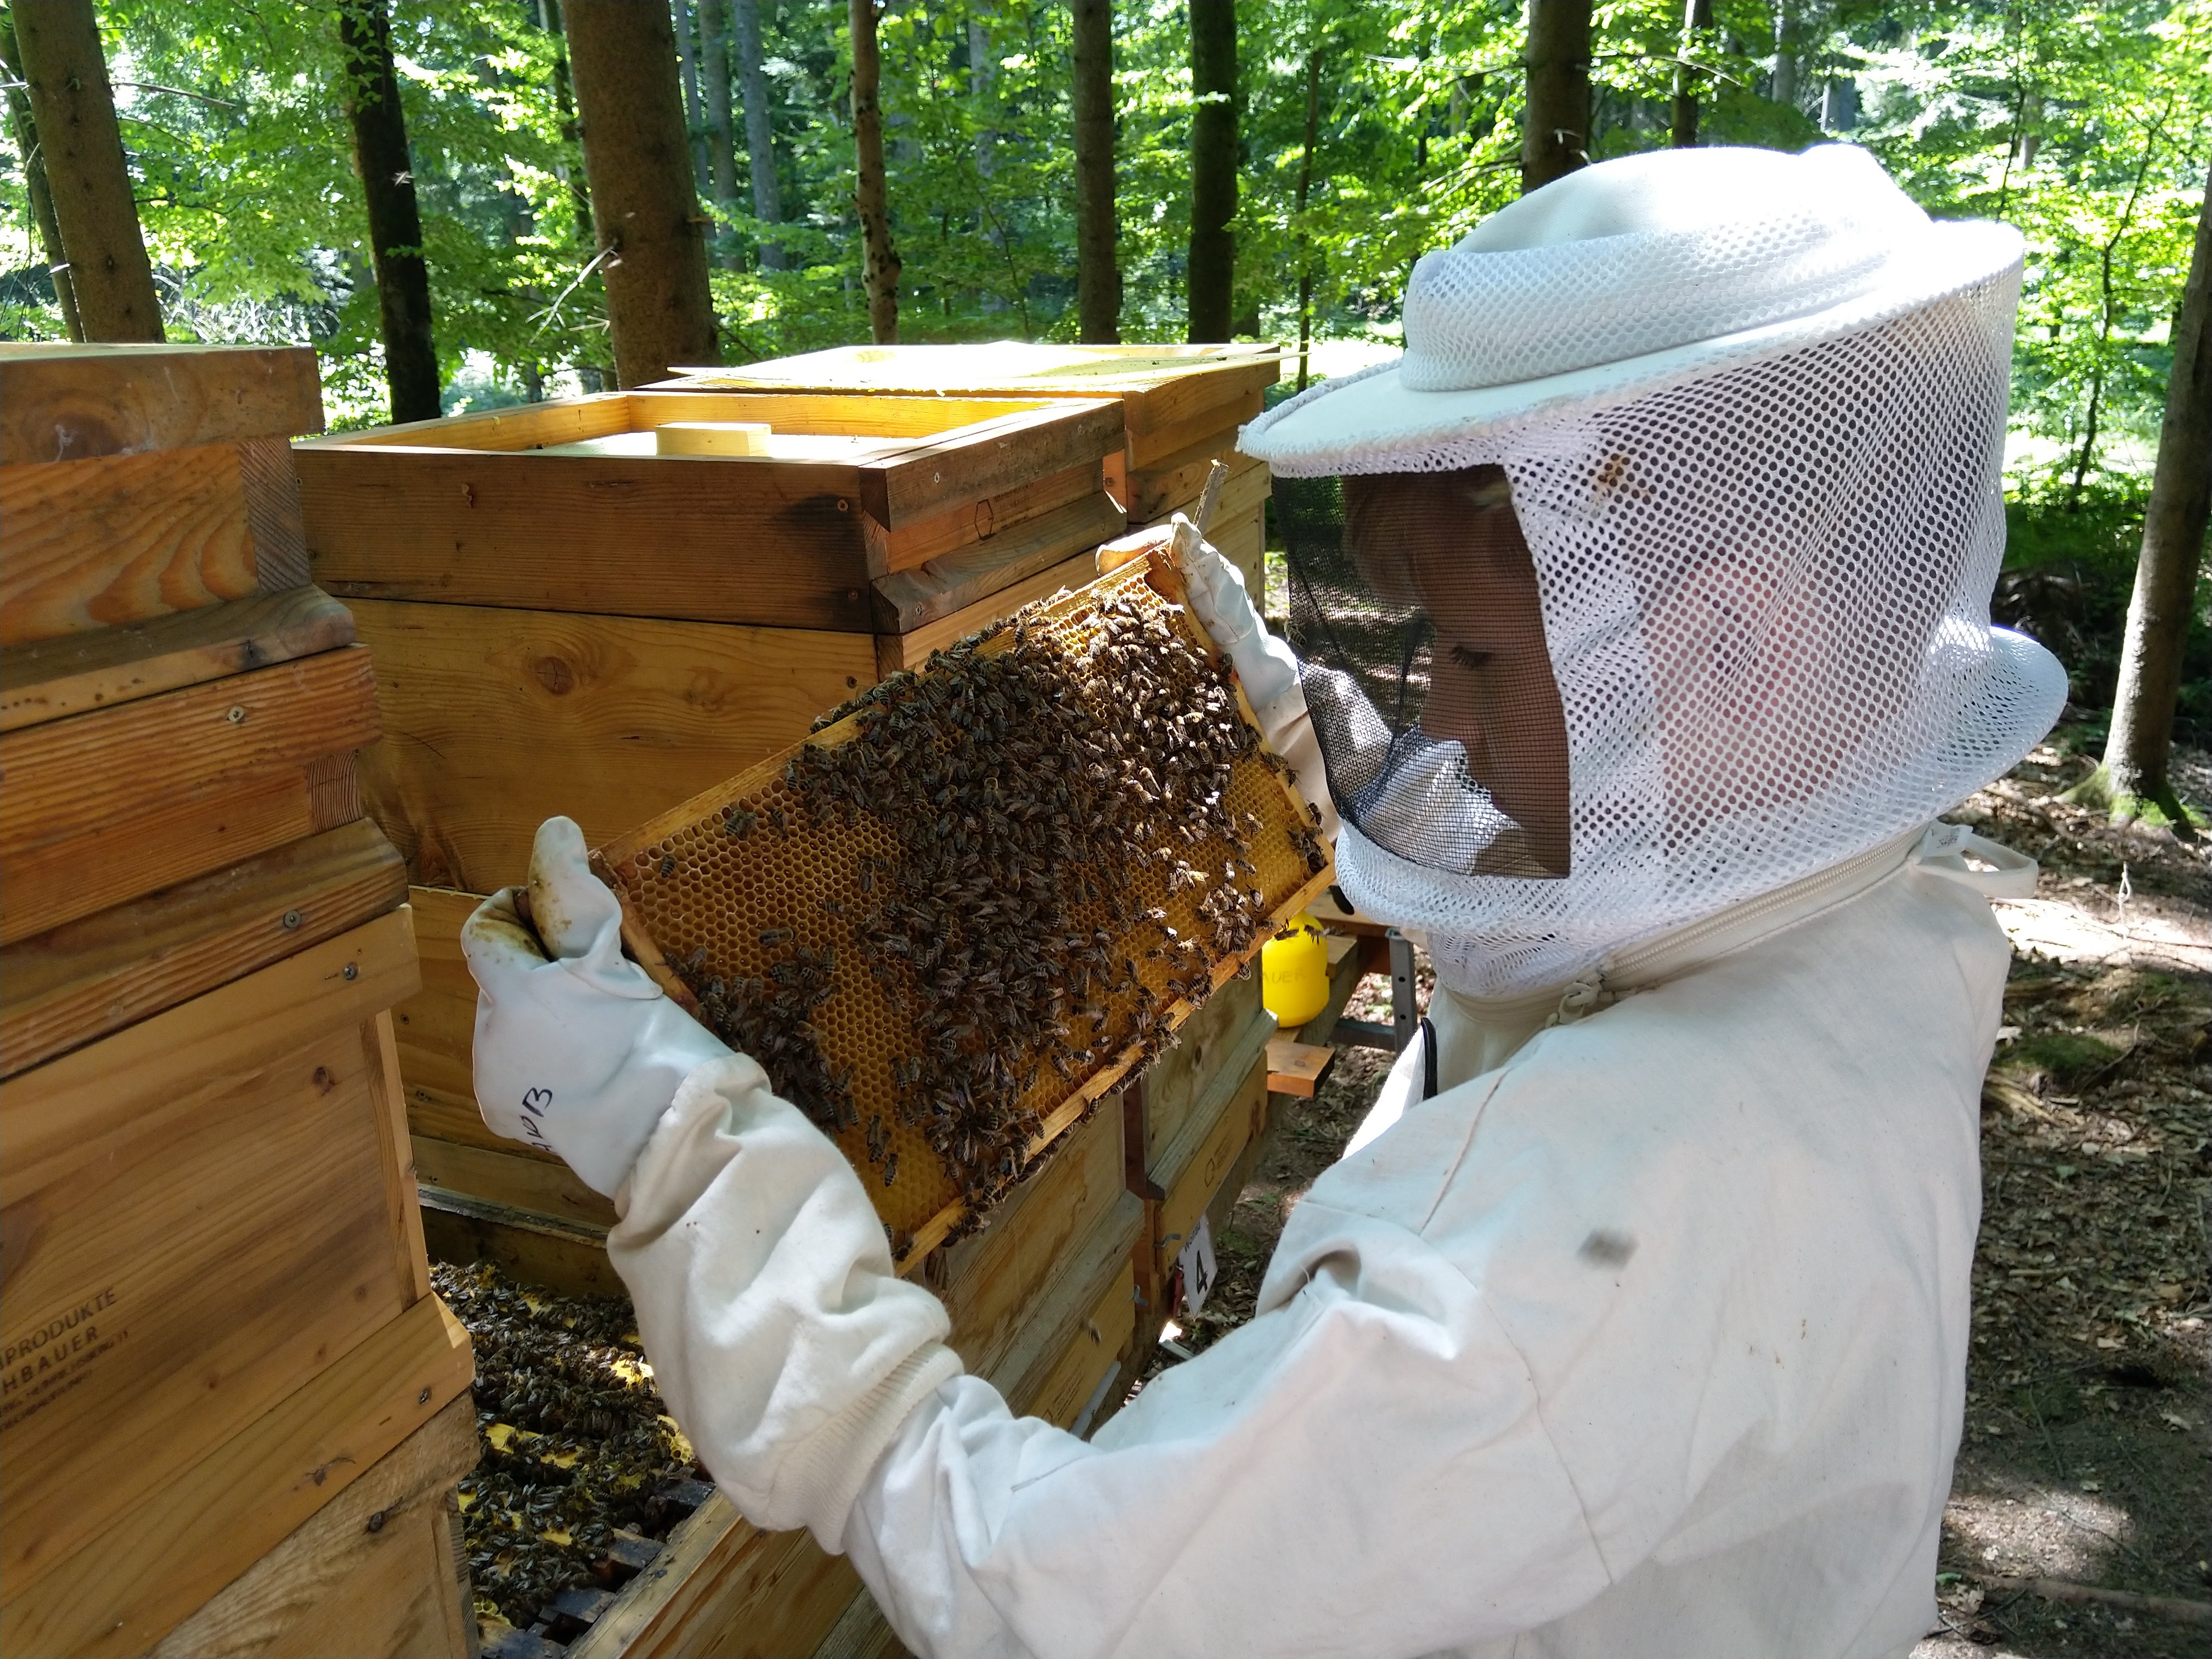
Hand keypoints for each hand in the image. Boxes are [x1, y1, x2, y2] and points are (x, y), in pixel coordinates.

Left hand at [462, 817, 731, 1196]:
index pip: (484, 930)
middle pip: (499, 980)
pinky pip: (514, 1070)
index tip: (563, 920)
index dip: (519, 912)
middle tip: (598, 983)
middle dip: (537, 972)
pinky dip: (540, 1060)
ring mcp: (493, 1082)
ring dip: (540, 1017)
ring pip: (507, 1025)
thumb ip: (573, 889)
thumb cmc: (646, 1037)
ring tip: (596, 1030)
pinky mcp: (507, 1116)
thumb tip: (554, 826)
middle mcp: (486, 1038)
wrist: (664, 1129)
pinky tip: (582, 1066)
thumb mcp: (613, 954)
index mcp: (508, 993)